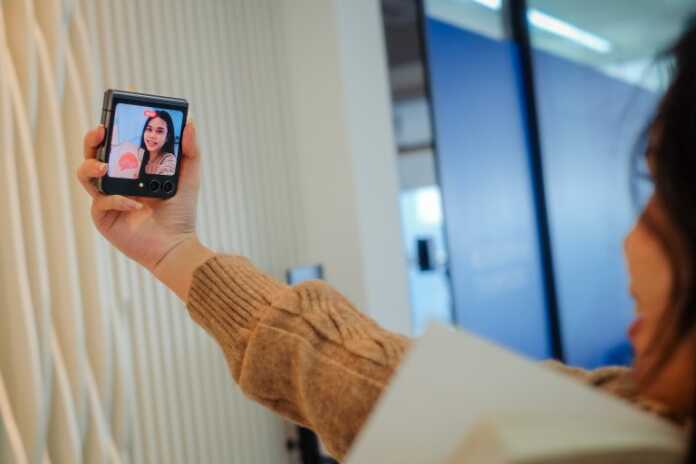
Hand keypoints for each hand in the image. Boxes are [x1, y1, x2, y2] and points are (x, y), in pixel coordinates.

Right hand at [77, 122, 201, 272]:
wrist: (176, 243)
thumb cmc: (180, 211)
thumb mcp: (189, 176)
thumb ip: (190, 150)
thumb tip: (190, 123)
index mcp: (131, 168)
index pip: (114, 143)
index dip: (110, 128)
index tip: (114, 113)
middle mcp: (115, 181)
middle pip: (92, 154)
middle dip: (91, 140)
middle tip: (102, 131)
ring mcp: (107, 198)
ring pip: (85, 175)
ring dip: (91, 166)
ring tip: (105, 166)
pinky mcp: (104, 217)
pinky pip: (101, 202)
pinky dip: (116, 200)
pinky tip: (134, 205)